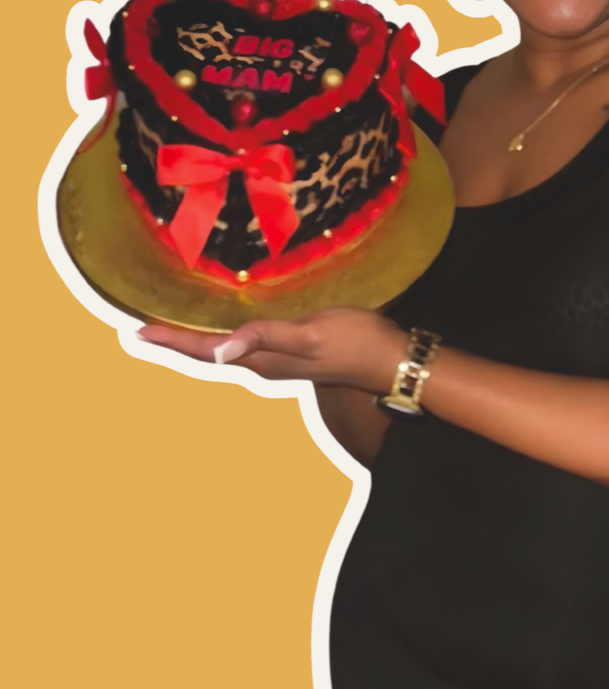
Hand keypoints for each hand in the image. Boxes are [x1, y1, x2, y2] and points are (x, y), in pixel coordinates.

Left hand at [138, 307, 407, 390]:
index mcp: (263, 360)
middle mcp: (263, 363)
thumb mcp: (312, 334)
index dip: (172, 340)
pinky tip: (222, 324)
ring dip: (196, 338)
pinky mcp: (289, 350)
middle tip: (143, 326)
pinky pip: (244, 342)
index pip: (207, 350)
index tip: (138, 330)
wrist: (390, 360)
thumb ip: (268, 337)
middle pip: (209, 352)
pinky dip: (222, 334)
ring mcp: (276, 359)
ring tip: (171, 325)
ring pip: (224, 349)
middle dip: (176, 340)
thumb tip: (221, 350)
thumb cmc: (355, 342)